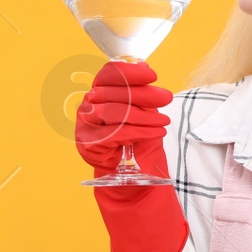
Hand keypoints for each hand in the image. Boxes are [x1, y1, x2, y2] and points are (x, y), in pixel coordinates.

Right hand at [74, 61, 188, 251]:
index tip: (151, 73)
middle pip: (115, 93)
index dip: (130, 71)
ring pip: (115, 113)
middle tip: (166, 98)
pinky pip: (115, 134)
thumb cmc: (137, 143)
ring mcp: (85, 128)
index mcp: (98, 95)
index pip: (109, 74)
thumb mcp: (142, 114)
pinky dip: (138, 131)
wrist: (128, 183)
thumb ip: (139, 93)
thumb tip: (144, 69)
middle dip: (144, 95)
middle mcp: (87, 109)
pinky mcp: (89, 146)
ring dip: (144, 115)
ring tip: (163, 120)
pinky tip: (155, 132)